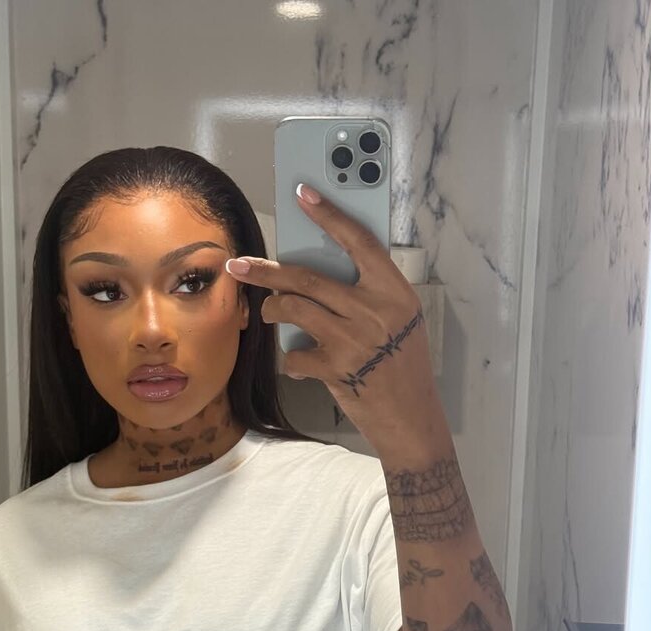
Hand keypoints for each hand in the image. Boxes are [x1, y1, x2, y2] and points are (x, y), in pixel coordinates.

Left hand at [225, 182, 434, 451]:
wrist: (411, 416)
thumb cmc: (404, 366)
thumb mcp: (402, 321)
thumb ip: (372, 293)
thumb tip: (326, 271)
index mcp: (394, 292)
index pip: (359, 242)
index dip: (329, 216)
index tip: (304, 194)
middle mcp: (374, 311)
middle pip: (308, 278)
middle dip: (266, 271)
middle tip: (239, 266)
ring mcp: (353, 340)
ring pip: (294, 309)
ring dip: (273, 310)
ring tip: (268, 313)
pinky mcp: (336, 369)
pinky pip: (296, 354)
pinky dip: (291, 360)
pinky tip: (299, 364)